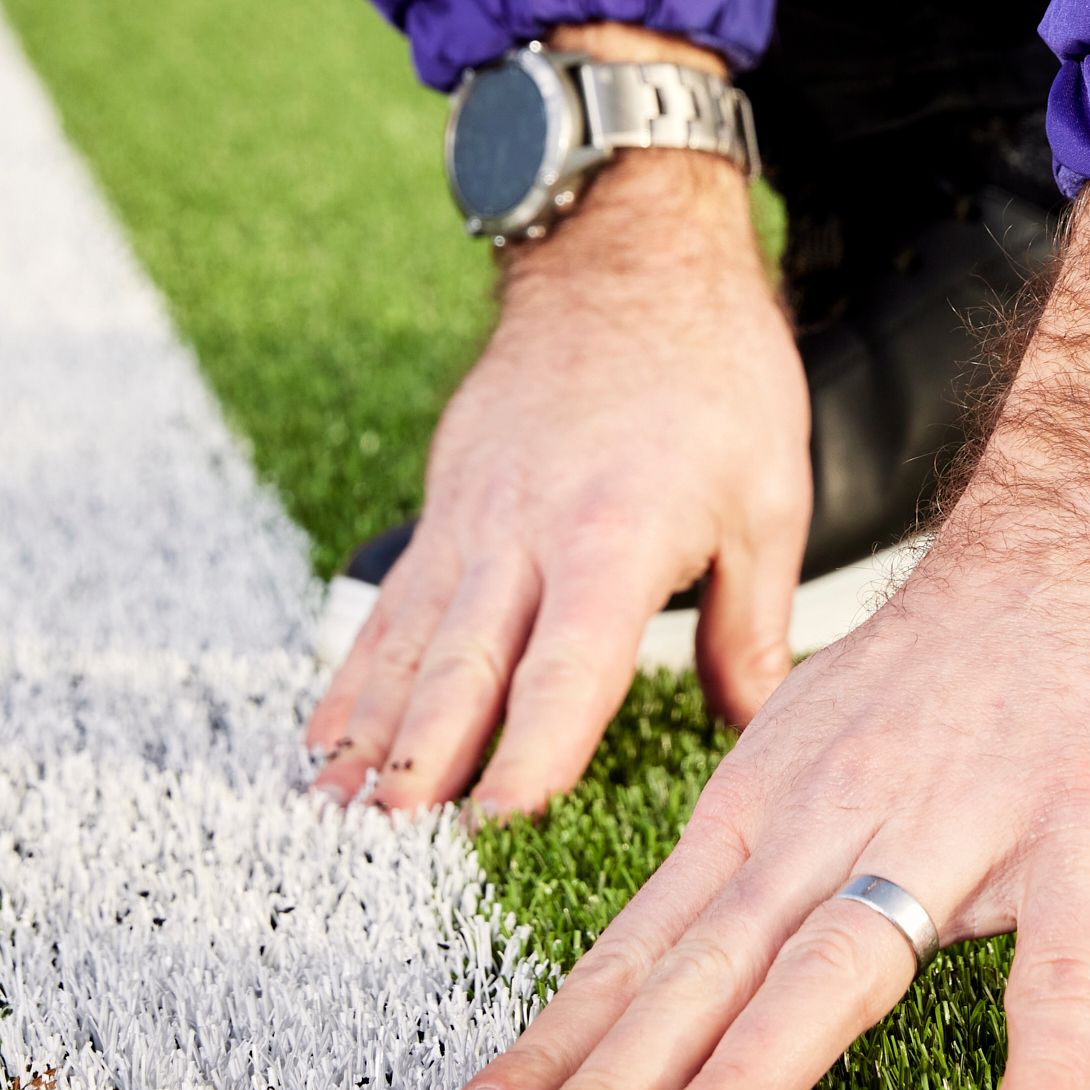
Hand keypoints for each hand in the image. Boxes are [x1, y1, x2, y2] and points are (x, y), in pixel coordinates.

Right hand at [307, 26, 810, 815]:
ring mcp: (474, 517)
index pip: (569, 662)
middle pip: (465, 662)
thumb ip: (753, 627)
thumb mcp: (768, 496)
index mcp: (617, 534)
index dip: (535, 745)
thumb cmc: (713, 369)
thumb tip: (759, 734)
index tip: (500, 820)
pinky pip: (393, 605)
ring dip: (371, 732)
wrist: (627, 249)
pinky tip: (321, 738)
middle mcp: (528, 532)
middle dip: (426, 758)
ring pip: (411, 641)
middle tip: (389, 839)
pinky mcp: (447, 505)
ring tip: (333, 811)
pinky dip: (354, 675)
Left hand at [421, 184, 1089, 1089]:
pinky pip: (1070, 966)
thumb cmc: (959, 662)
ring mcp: (965, 826)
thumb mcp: (814, 750)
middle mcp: (837, 822)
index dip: (552, 1053)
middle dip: (607, 1083)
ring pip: (842, 963)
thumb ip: (748, 861)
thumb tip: (657, 967)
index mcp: (764, 811)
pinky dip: (1045, 1061)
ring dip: (754, 1071)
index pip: (635, 951)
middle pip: (704, 971)